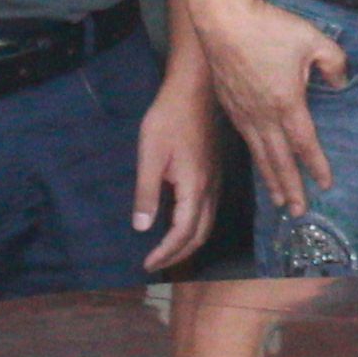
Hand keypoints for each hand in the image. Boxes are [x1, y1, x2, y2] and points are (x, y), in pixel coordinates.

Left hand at [132, 69, 227, 271]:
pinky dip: (194, 227)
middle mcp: (210, 189)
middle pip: (200, 234)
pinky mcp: (213, 172)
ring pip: (207, 223)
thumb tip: (142, 228)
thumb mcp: (150, 155)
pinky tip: (178, 223)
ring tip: (167, 251)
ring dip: (188, 242)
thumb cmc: (169, 119)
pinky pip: (208, 210)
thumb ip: (147, 193)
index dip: (166, 253)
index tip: (148, 265)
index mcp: (194, 187)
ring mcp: (215, 180)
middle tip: (157, 265)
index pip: (183, 233)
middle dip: (179, 255)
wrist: (195, 90)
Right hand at [196, 0, 346, 212]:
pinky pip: (246, 140)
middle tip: (299, 211)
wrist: (223, 19)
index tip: (326, 184)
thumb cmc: (268, 27)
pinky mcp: (230, 105)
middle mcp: (263, 115)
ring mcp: (243, 112)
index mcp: (286, 102)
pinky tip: (260, 163)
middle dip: (291, 187)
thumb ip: (334, 63)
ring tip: (279, 200)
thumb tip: (340, 83)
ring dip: (271, 179)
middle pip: (280, 159)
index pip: (304, 143)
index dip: (316, 166)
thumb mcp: (314, 39)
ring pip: (260, 154)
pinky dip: (255, 158)